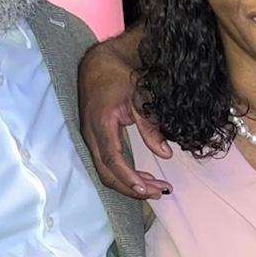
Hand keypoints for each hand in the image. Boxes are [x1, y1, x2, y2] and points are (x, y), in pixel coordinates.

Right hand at [77, 45, 170, 199]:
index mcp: (101, 124)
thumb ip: (151, 126)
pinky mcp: (94, 141)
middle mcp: (91, 136)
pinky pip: (106, 165)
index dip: (128, 178)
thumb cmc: (118, 77)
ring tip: (157, 188)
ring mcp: (90, 139)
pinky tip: (143, 178)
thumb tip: (166, 154)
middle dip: (133, 188)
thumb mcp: (139, 97)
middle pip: (107, 173)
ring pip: (106, 172)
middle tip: (161, 192)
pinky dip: (124, 175)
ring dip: (130, 184)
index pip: (113, 160)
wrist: (96, 65)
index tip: (147, 189)